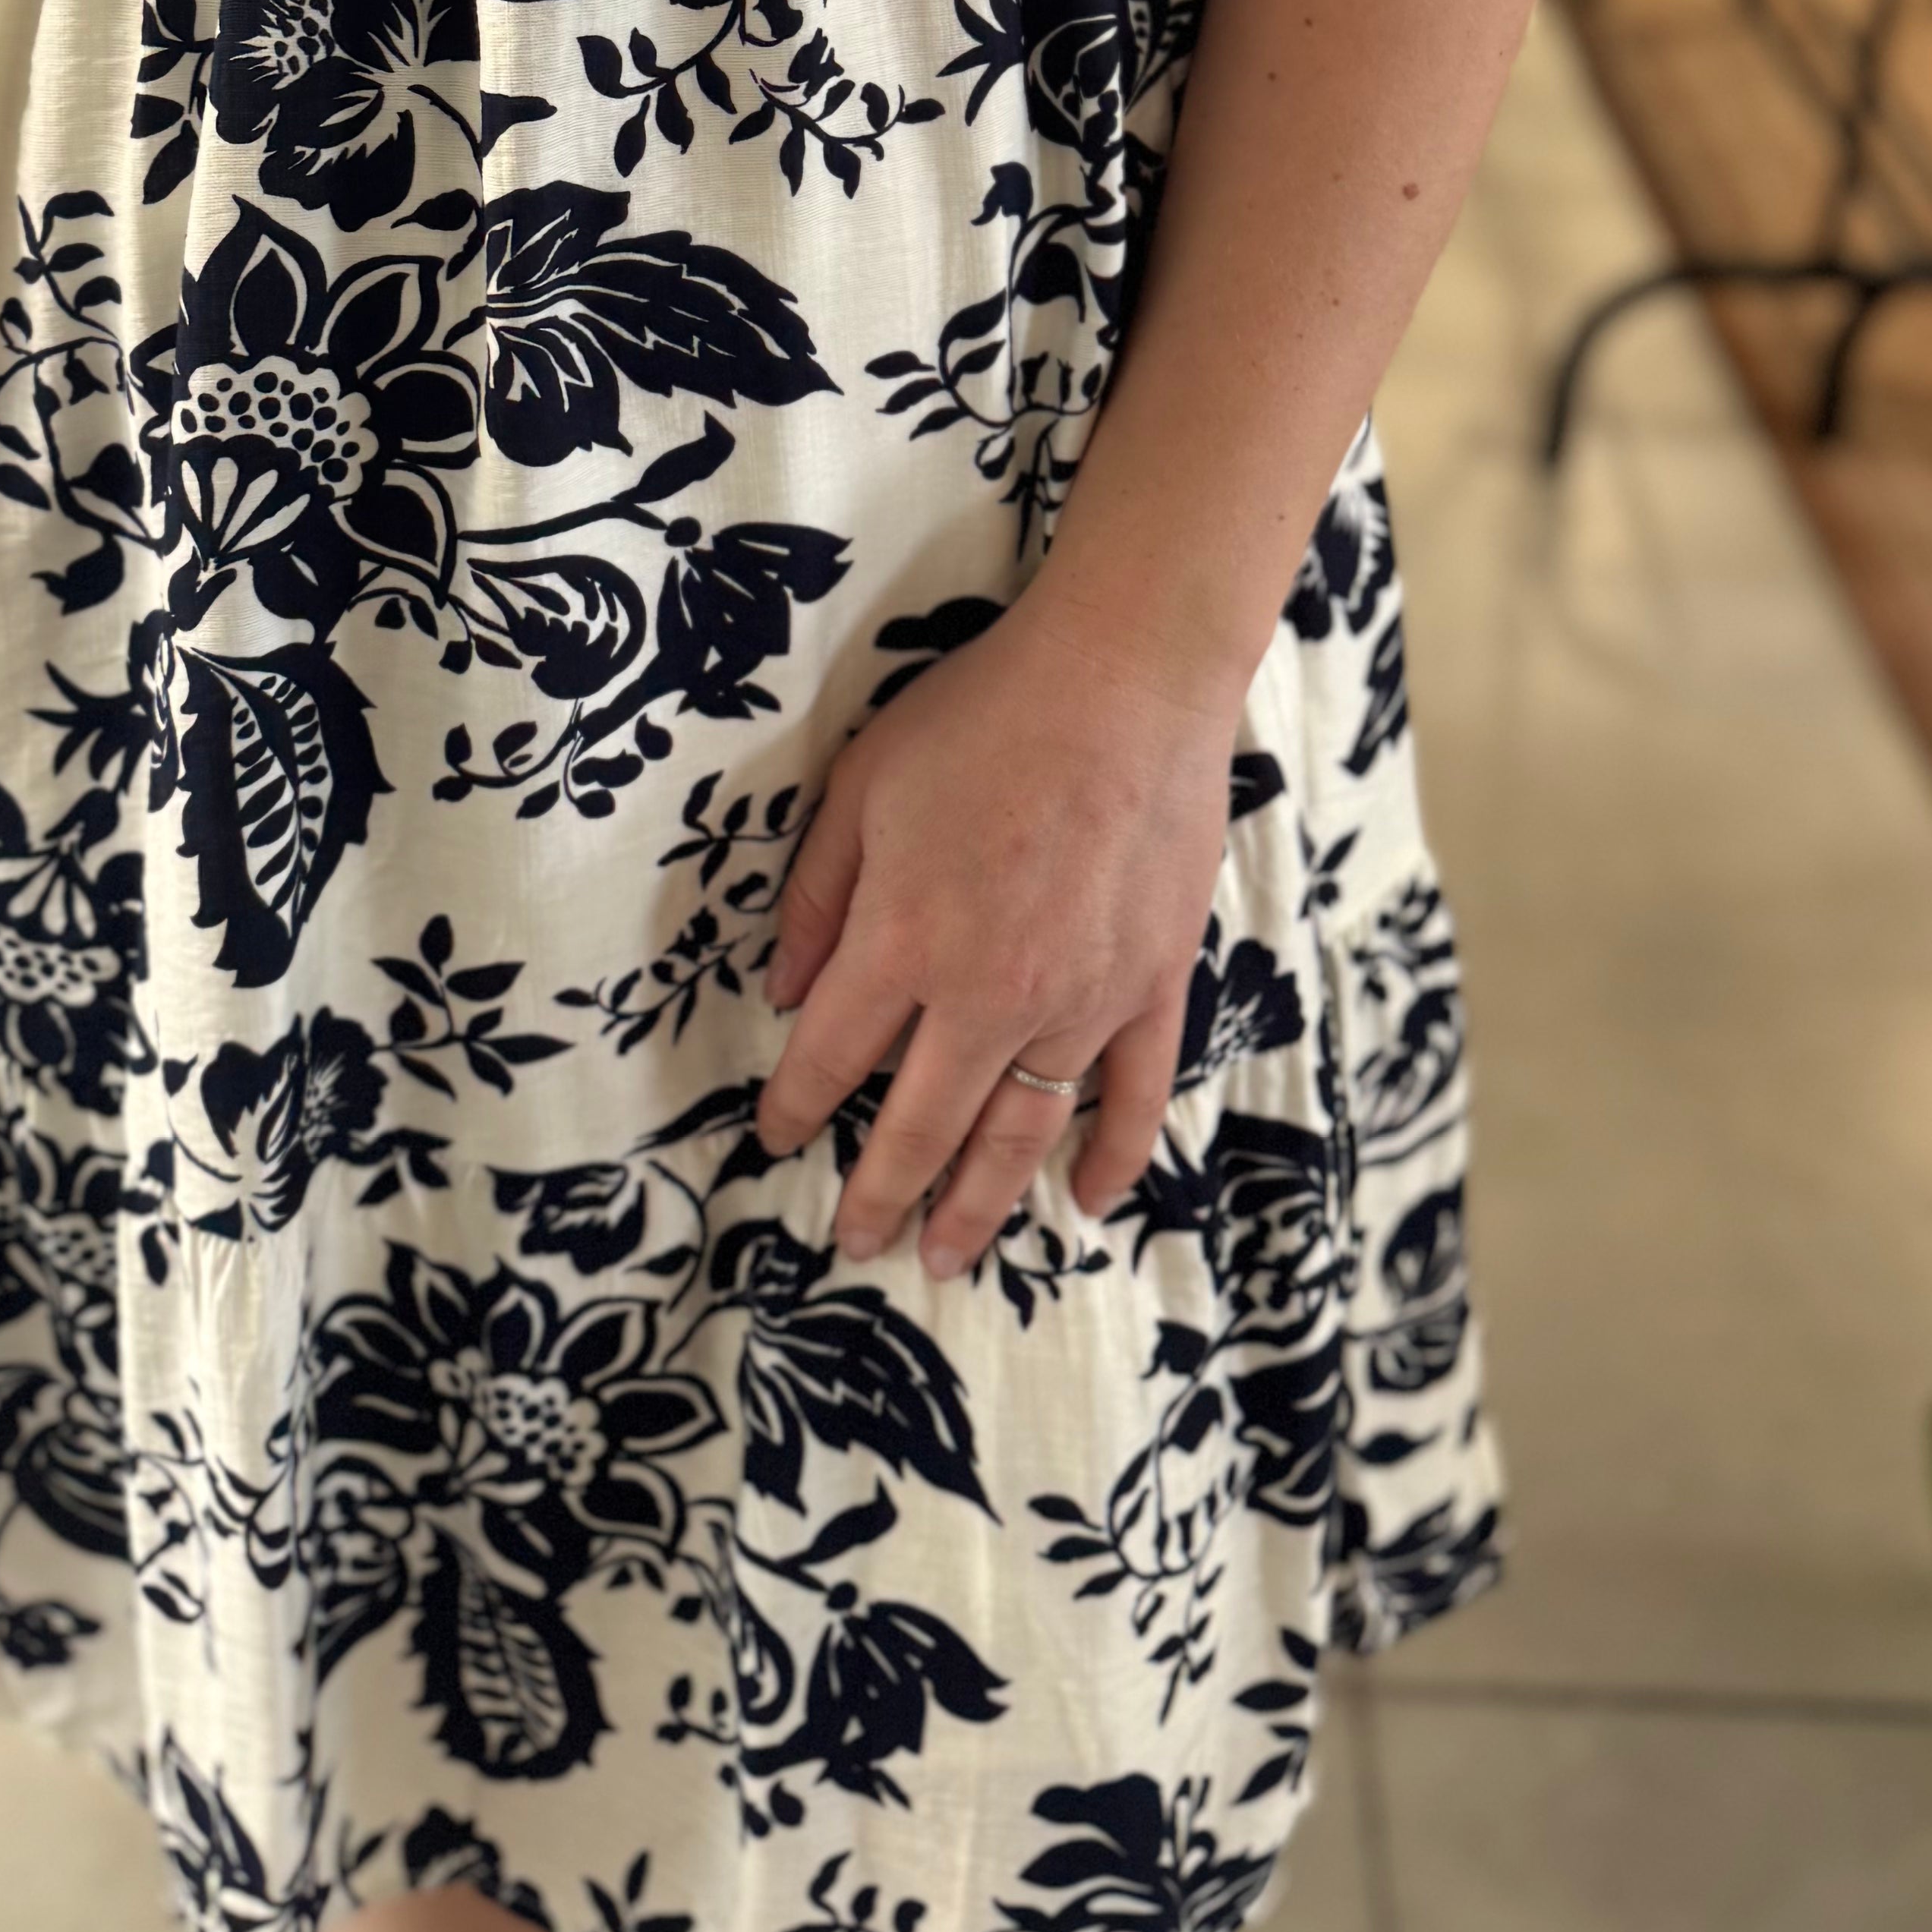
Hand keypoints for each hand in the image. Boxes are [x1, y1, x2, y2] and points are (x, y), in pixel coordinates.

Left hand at [753, 573, 1241, 1279]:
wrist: (1125, 677)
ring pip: (1021, 1134)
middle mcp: (990, 994)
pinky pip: (1134, 1096)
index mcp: (904, 942)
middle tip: (856, 1245)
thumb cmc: (984, 717)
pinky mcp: (1154, 985)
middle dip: (880, 1195)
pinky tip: (1088, 1204)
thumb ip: (817, 898)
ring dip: (980, 1205)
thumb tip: (783, 991)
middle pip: (922, 1128)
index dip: (796, 1108)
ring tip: (947, 1254)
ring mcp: (1082, 1000)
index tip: (777, 1140)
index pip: (831, 1057)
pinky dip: (1112, 1157)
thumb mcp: (861, 788)